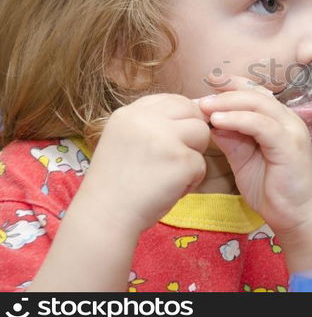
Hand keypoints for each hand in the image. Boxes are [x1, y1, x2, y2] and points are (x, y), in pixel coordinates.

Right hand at [77, 93, 210, 233]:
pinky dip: (192, 180)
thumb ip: (151, 125)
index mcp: (129, 113)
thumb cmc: (116, 185)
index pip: (172, 99)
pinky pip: (202, 164)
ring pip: (202, 134)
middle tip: (178, 157)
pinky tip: (170, 190)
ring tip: (173, 174)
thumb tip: (192, 110)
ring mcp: (165, 137)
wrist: (104, 217)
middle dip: (192, 133)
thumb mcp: (124, 140)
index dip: (182, 117)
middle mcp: (146, 119)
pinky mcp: (181, 159)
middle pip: (192, 112)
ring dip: (194, 155)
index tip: (176, 138)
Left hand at [198, 75, 311, 234]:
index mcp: (280, 121)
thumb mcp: (244, 160)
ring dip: (228, 103)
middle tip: (200, 99)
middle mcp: (288, 120)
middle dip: (225, 93)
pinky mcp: (289, 145)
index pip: (256, 92)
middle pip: (255, 94)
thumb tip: (211, 122)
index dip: (231, 86)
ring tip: (205, 107)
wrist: (296, 217)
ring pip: (258, 104)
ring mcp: (291, 130)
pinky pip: (261, 125)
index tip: (206, 86)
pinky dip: (238, 120)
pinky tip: (218, 121)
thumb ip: (231, 139)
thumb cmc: (272, 190)